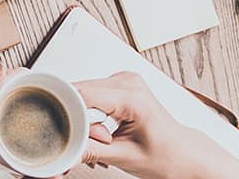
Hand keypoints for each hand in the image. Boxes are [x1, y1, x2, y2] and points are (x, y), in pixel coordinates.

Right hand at [78, 72, 238, 178]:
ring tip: (98, 145)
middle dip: (71, 122)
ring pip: (82, 96)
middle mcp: (127, 82)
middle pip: (79, 94)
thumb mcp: (125, 157)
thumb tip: (63, 150)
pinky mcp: (118, 87)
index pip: (83, 94)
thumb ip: (90, 150)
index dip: (64, 113)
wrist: (183, 154)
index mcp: (132, 97)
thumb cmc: (166, 154)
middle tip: (78, 149)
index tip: (55, 132)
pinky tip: (100, 136)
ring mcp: (123, 81)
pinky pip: (90, 98)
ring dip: (80, 122)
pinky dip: (88, 118)